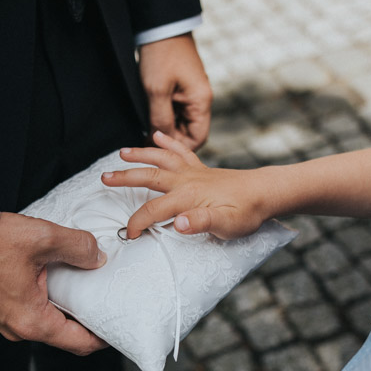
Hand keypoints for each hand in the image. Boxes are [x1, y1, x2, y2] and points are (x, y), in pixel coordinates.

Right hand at [0, 212, 107, 354]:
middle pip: (63, 334)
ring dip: (63, 307)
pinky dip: (45, 299)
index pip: (79, 344)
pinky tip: (52, 277)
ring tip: (81, 284)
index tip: (119, 325)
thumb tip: (97, 256)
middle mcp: (17, 329)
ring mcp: (3, 320)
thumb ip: (77, 247)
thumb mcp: (43, 239)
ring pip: (44, 321)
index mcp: (32, 323)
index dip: (104, 337)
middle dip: (85, 319)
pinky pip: (28, 310)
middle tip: (105, 300)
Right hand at [101, 130, 271, 240]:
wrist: (266, 193)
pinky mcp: (202, 169)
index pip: (153, 210)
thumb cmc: (247, 212)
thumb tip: (176, 223)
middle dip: (126, 178)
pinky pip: (182, 151)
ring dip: (141, 155)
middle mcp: (187, 180)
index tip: (129, 234)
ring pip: (161, 159)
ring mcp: (194, 172)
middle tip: (104, 178)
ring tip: (122, 153)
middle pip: (149, 177)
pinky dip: (169, 143)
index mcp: (188, 197)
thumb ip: (200, 223)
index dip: (138, 222)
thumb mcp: (226, 225)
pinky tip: (158, 136)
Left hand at [137, 33, 211, 149]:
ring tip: (144, 128)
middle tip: (146, 140)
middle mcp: (200, 100)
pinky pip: (175, 110)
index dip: (180, 148)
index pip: (198, 138)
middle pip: (189, 132)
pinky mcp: (181, 89)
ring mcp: (191, 94)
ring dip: (164, 127)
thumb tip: (158, 140)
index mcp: (201, 101)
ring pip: (180, 122)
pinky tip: (148, 116)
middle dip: (169, 138)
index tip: (159, 151)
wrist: (160, 27)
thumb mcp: (157, 90)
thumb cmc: (161, 55)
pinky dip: (163, 116)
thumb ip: (160, 119)